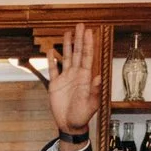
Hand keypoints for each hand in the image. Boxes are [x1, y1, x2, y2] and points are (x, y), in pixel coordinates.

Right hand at [45, 20, 97, 139]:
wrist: (70, 125)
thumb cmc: (82, 116)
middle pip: (78, 53)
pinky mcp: (55, 84)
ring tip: (68, 32)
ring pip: (67, 57)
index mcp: (85, 77)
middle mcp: (76, 75)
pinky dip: (52, 60)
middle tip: (80, 25)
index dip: (88, 44)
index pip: (88, 57)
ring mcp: (65, 78)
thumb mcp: (91, 104)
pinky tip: (52, 50)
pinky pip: (53, 69)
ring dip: (67, 45)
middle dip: (79, 39)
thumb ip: (94, 90)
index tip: (89, 31)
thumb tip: (98, 77)